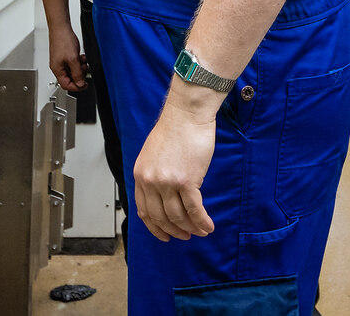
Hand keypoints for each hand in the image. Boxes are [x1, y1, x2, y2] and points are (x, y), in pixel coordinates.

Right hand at [47, 23, 87, 91]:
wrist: (61, 28)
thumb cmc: (63, 40)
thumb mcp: (73, 59)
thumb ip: (77, 73)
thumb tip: (80, 84)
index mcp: (57, 70)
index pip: (66, 85)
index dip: (77, 87)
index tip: (85, 85)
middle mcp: (58, 67)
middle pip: (70, 78)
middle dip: (79, 75)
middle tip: (85, 70)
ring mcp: (61, 61)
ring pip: (72, 70)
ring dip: (80, 68)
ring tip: (84, 62)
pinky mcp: (64, 56)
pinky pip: (73, 63)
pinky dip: (79, 62)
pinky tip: (82, 57)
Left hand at [133, 93, 217, 241]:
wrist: (187, 113)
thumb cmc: (175, 128)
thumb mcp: (152, 154)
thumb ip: (154, 174)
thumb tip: (163, 194)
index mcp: (140, 175)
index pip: (144, 211)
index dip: (156, 227)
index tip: (165, 234)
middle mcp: (151, 181)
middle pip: (161, 217)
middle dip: (174, 231)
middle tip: (185, 236)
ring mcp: (168, 182)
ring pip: (178, 216)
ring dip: (191, 228)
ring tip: (200, 231)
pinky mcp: (187, 180)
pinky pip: (195, 209)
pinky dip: (202, 221)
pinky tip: (208, 226)